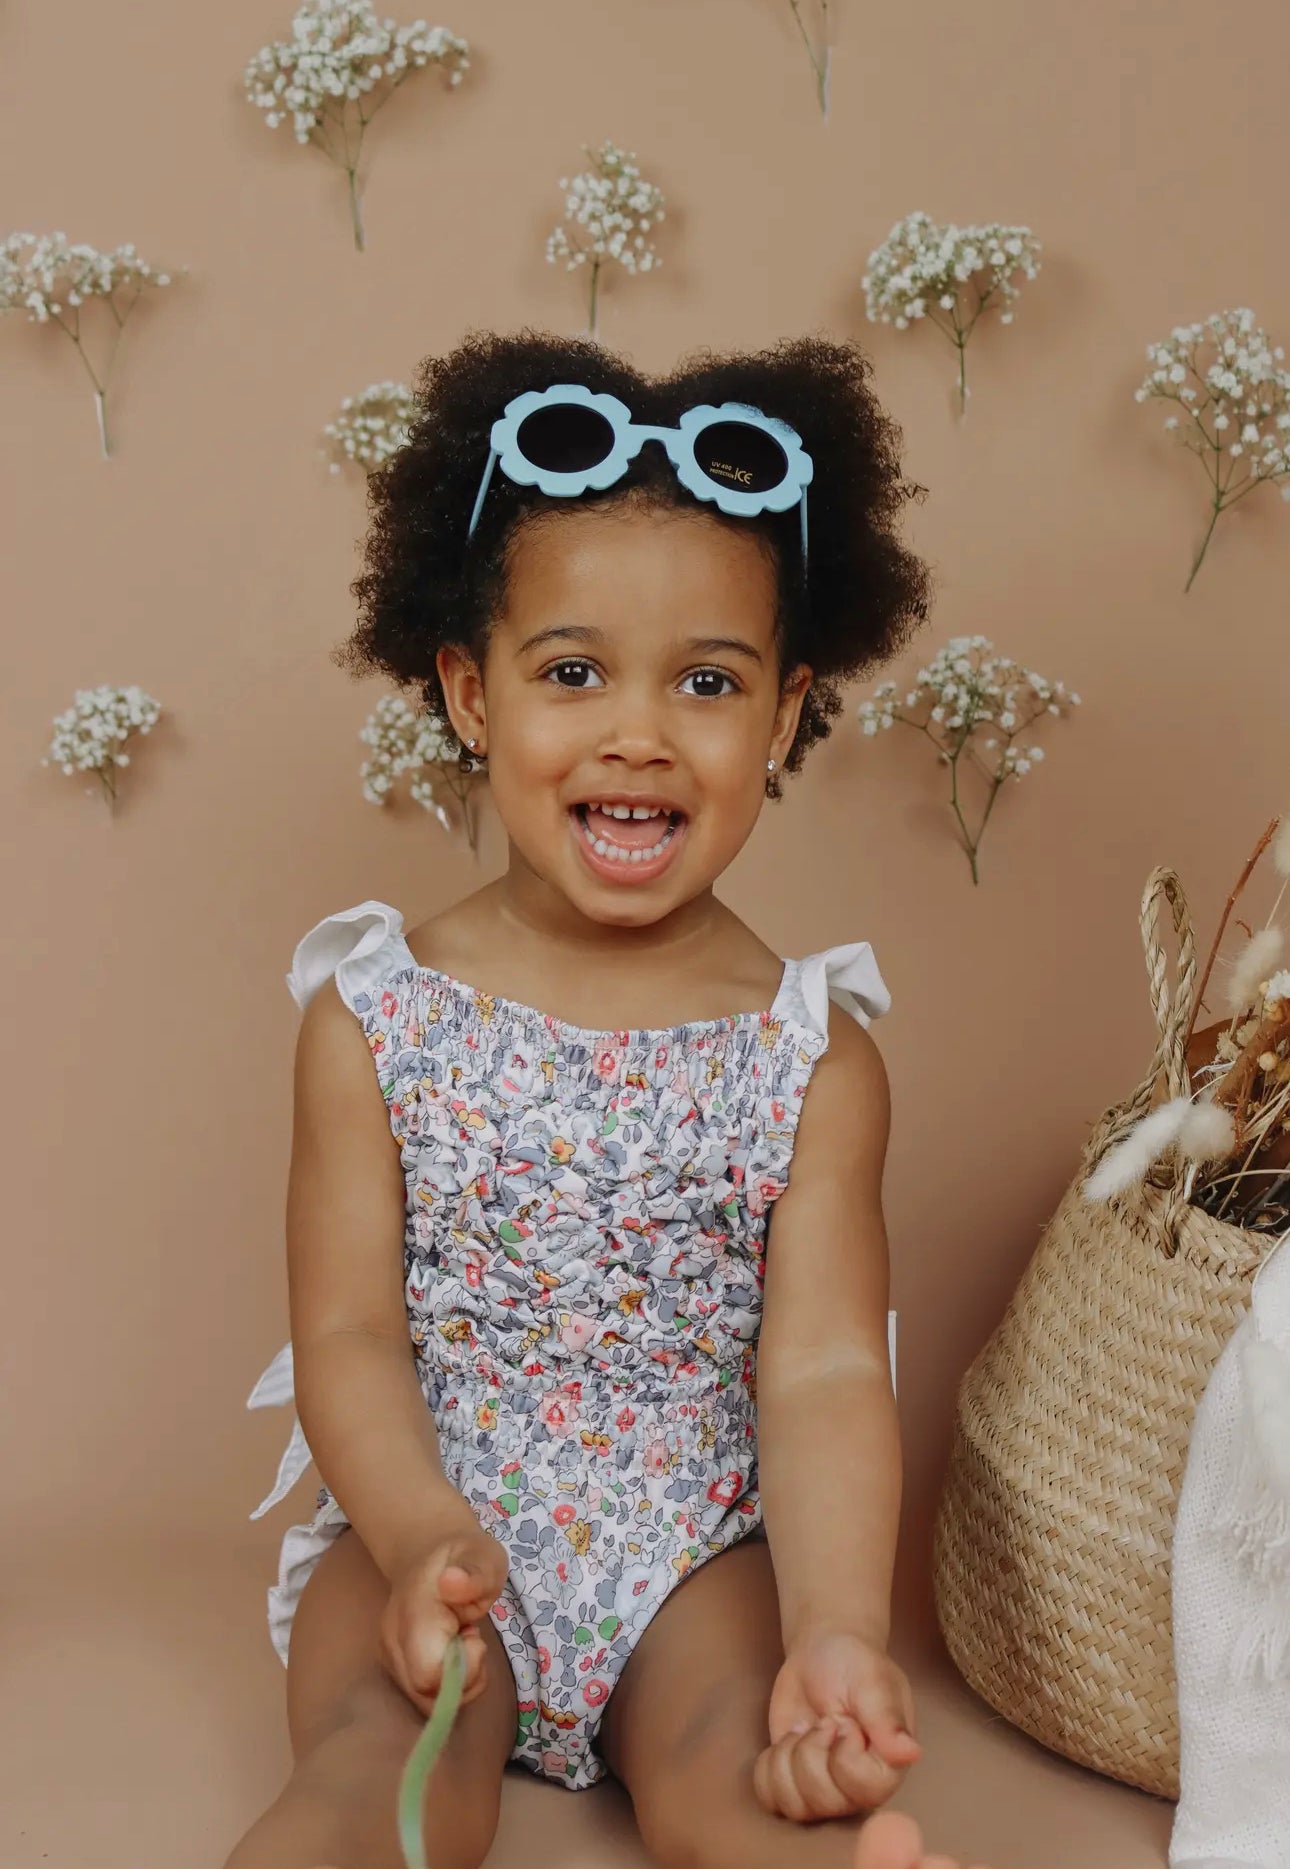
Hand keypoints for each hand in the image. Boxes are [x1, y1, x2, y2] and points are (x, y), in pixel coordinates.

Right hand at [379, 1524, 508, 1718]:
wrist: (430, 1554)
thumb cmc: (464, 1556)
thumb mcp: (483, 1556)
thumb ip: (475, 1573)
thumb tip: (452, 1583)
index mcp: (413, 1615)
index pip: (427, 1676)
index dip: (461, 1671)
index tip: (474, 1637)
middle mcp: (394, 1642)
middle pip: (426, 1696)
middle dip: (462, 1680)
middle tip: (471, 1638)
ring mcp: (390, 1656)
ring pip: (425, 1701)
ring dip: (457, 1681)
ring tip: (462, 1639)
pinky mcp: (395, 1667)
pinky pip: (425, 1694)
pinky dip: (448, 1681)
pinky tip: (452, 1648)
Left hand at [754, 1630, 921, 1822]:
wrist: (820, 1653)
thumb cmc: (854, 1663)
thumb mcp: (872, 1681)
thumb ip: (887, 1718)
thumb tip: (911, 1754)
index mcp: (888, 1766)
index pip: (866, 1790)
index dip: (844, 1755)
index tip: (843, 1721)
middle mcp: (858, 1788)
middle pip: (825, 1802)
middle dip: (812, 1751)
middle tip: (823, 1720)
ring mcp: (824, 1789)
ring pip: (796, 1807)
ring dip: (787, 1759)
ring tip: (803, 1730)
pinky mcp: (794, 1783)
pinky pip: (771, 1799)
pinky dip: (767, 1767)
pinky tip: (785, 1741)